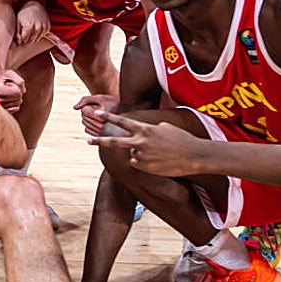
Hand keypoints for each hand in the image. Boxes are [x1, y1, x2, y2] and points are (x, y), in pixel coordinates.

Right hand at [0, 68, 25, 112]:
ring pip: (18, 103)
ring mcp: (0, 107)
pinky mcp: (3, 111)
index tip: (7, 83)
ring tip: (7, 91)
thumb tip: (23, 92)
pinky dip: (16, 102)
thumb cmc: (3, 76)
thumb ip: (19, 81)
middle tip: (8, 87)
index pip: (17, 92)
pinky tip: (9, 98)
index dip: (16, 85)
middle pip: (19, 98)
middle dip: (17, 91)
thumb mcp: (11, 73)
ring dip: (16, 96)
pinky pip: (16, 108)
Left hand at [14, 0, 50, 45]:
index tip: (20, 33)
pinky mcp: (48, 28)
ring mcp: (44, 28)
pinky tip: (35, 28)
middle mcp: (38, 28)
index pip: (24, 40)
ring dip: (32, 37)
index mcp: (30, 27)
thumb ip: (18, 33)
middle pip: (31, 40)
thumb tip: (19, 43)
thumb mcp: (18, 21)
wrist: (35, 3)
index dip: (21, 38)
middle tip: (24, 31)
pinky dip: (38, 34)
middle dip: (26, 38)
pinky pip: (42, 36)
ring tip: (29, 29)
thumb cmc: (24, 12)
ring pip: (36, 39)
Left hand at [73, 94, 119, 135]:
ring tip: (96, 114)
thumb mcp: (99, 97)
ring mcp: (101, 132)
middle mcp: (103, 126)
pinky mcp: (99, 135)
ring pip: (84, 124)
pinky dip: (88, 125)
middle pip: (83, 117)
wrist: (121, 111)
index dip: (87, 105)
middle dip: (86, 112)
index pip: (84, 110)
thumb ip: (85, 99)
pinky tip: (96, 121)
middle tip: (96, 108)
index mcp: (103, 116)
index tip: (94, 104)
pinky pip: (86, 130)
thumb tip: (75, 108)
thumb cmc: (110, 102)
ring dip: (87, 118)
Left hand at [87, 111, 204, 176]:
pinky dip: (145, 163)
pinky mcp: (145, 167)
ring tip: (158, 153)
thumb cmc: (181, 139)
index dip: (108, 117)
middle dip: (99, 141)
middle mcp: (140, 142)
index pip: (122, 122)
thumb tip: (140, 135)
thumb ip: (149, 129)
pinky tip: (158, 161)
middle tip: (87, 140)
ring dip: (142, 153)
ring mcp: (141, 156)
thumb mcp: (165, 127)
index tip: (96, 113)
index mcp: (145, 129)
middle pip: (114, 142)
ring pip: (133, 154)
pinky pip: (138, 164)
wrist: (193, 156)